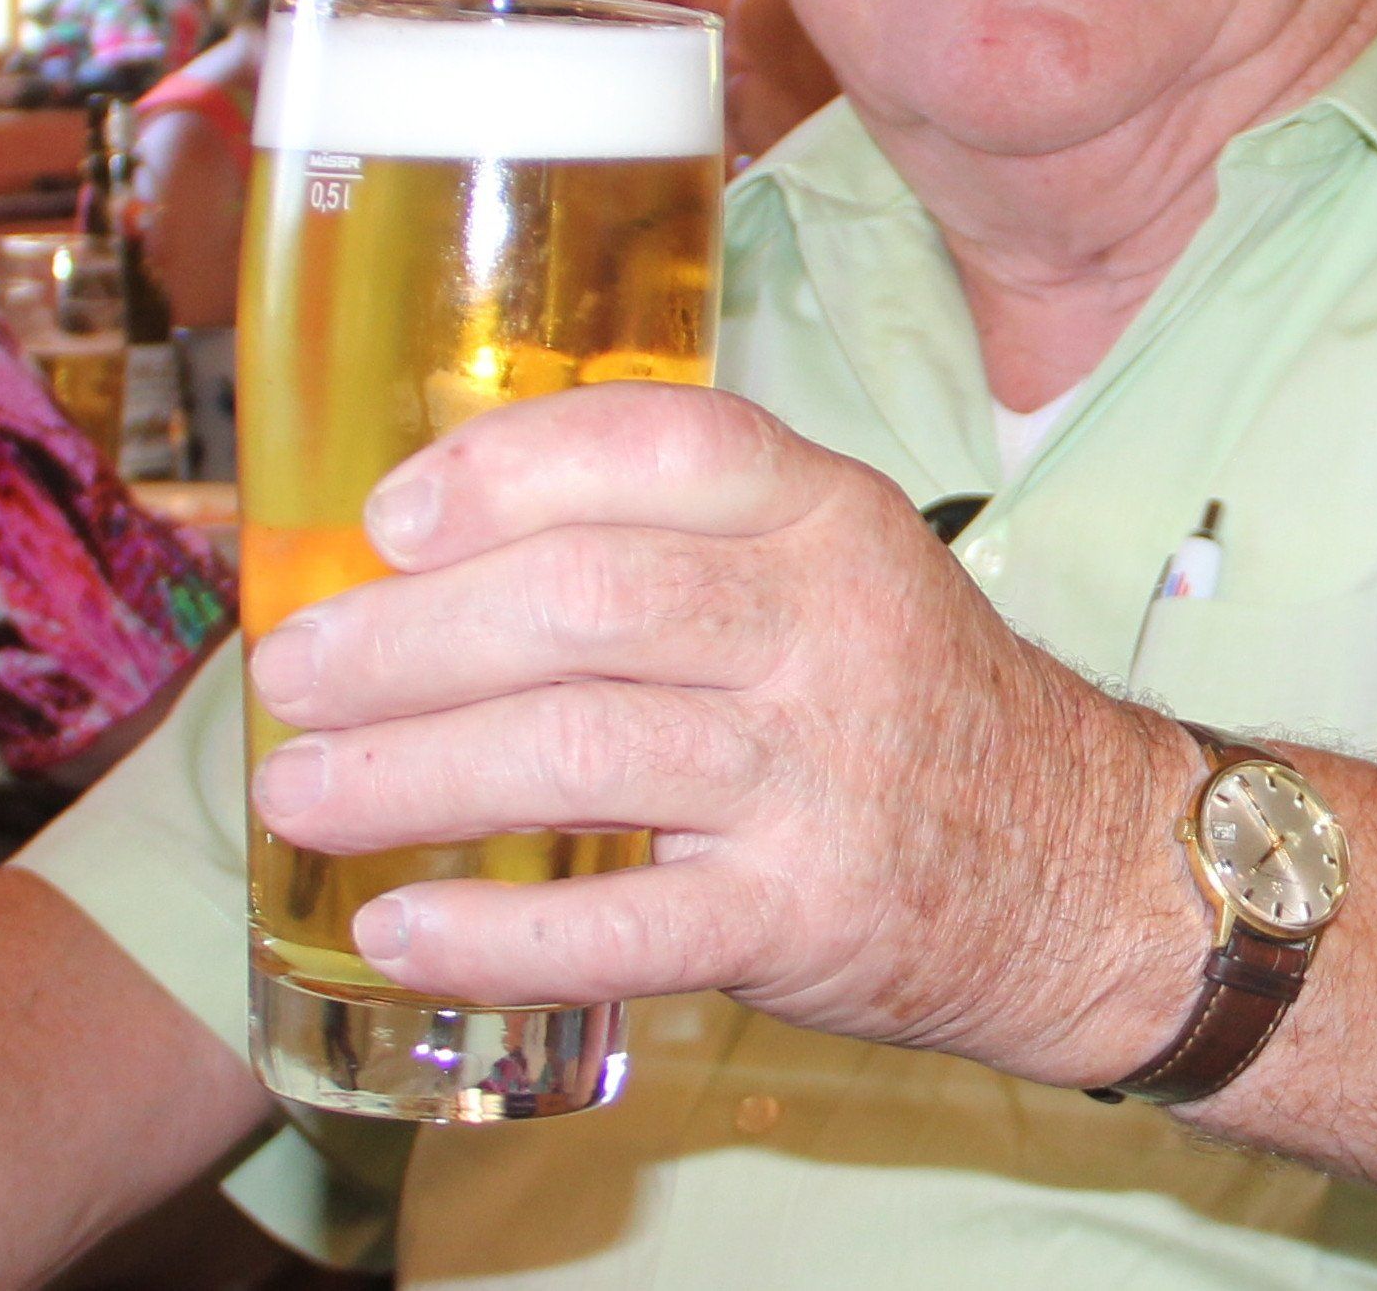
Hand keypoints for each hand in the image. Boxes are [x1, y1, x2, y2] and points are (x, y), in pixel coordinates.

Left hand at [244, 383, 1203, 1083]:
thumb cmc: (907, 703)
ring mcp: (821, 775)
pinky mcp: (806, 915)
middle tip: (294, 674)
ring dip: (409, 772)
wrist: (1082, 870)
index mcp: (827, 516)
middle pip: (587, 600)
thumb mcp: (836, 569)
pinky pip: (622, 926)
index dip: (505, 469)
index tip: (386, 520)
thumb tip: (423, 539)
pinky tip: (396, 925)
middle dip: (407, 637)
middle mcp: (830, 627)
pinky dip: (492, 930)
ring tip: (297, 795)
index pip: (662, 445)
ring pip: (581, 750)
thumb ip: (678, 537)